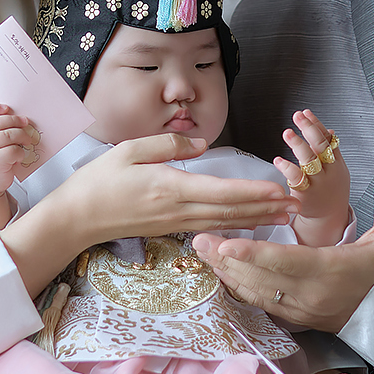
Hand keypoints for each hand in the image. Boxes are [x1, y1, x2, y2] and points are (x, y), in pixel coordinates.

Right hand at [0, 132, 297, 294]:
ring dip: (255, 219)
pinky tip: (248, 223)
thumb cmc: (98, 180)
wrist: (76, 218)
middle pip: (230, 211)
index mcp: (170, 188)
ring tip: (283, 215)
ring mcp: (174, 223)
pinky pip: (210, 227)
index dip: (253, 192)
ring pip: (223, 222)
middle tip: (297, 205)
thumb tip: (201, 144)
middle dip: (265, 208)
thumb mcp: (128, 150)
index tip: (279, 189)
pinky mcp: (169, 229)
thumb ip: (168, 145)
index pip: (221, 192)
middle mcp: (177, 210)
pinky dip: (234, 224)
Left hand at [192, 168, 373, 332]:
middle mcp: (311, 295)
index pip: (287, 263)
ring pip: (256, 292)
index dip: (254, 255)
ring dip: (227, 273)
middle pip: (261, 278)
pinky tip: (222, 270)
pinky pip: (261, 302)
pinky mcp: (296, 317)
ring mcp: (301, 309)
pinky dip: (239, 286)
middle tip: (199, 239)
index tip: (227, 245)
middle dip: (226, 260)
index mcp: (332, 272)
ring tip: (203, 251)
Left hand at [274, 109, 349, 244]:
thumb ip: (331, 150)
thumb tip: (326, 129)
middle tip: (298, 117)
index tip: (306, 113)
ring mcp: (317, 183)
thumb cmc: (331, 191)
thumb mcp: (337, 169)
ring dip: (298, 145)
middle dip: (310, 129)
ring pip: (309, 161)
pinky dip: (288, 168)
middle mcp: (328, 172)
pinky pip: (296, 180)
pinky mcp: (305, 195)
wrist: (330, 218)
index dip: (317, 125)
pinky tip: (279, 160)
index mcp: (337, 163)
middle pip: (321, 147)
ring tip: (288, 133)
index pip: (328, 139)